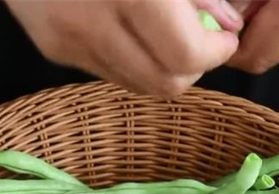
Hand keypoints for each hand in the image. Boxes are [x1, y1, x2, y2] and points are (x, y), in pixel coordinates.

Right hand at [5, 0, 242, 96]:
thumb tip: (227, 25)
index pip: (186, 58)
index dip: (214, 53)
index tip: (221, 36)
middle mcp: (94, 23)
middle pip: (163, 85)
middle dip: (191, 68)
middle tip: (196, 38)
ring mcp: (67, 40)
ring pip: (136, 85)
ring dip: (160, 67)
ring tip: (162, 30)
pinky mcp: (51, 46)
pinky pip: (106, 70)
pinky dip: (128, 57)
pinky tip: (124, 23)